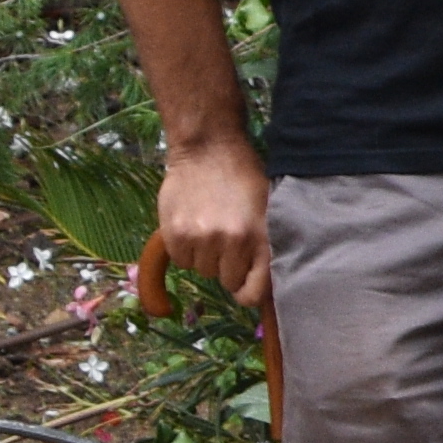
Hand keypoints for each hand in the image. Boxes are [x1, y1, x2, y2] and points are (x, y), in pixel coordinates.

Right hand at [137, 129, 273, 321]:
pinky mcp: (175, 233)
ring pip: (202, 271)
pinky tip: (192, 225)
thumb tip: (267, 290)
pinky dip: (185, 249)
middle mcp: (231, 241)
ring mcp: (201, 238)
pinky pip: (181, 261)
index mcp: (260, 237)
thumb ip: (267, 246)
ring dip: (205, 256)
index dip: (248, 293)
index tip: (245, 287)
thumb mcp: (268, 209)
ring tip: (210, 227)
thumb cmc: (244, 178)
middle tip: (227, 240)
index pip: (254, 292)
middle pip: (226, 281)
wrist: (208, 148)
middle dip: (227, 266)